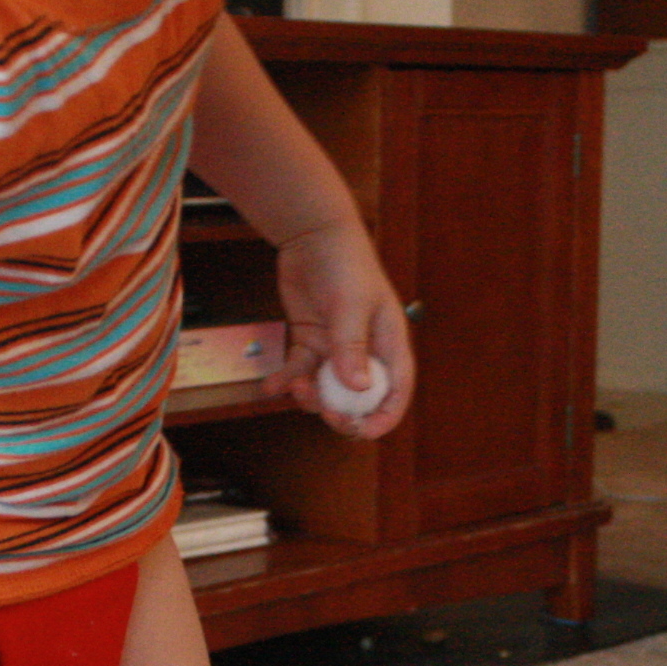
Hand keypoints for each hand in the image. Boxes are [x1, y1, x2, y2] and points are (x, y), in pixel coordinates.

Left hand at [271, 219, 413, 439]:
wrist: (312, 235)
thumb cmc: (344, 263)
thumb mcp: (350, 304)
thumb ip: (352, 347)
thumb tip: (358, 387)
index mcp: (388, 345)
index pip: (395, 391)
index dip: (383, 416)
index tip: (362, 430)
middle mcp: (365, 353)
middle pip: (359, 400)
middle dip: (341, 412)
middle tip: (322, 409)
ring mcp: (336, 350)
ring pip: (326, 391)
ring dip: (310, 397)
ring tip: (294, 386)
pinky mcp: (310, 343)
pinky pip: (299, 372)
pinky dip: (286, 381)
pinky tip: (270, 386)